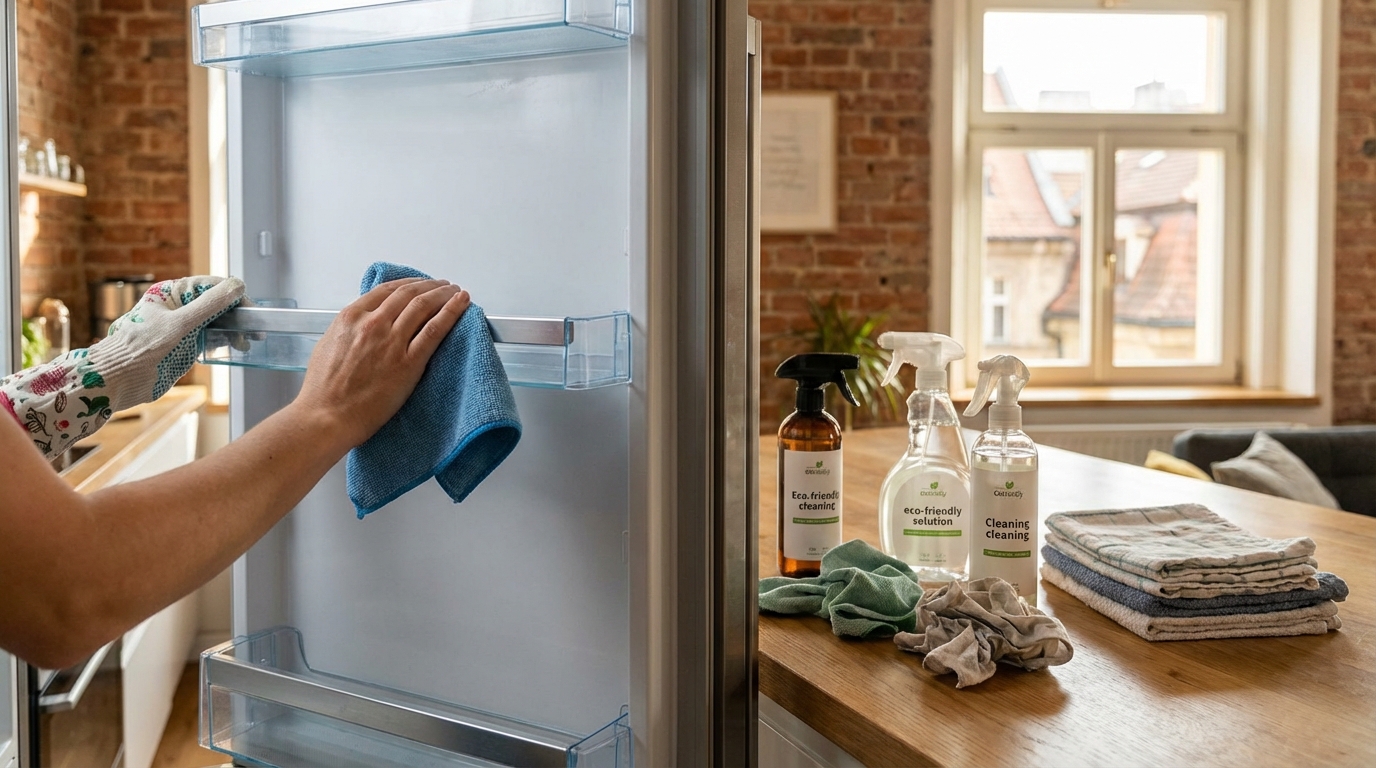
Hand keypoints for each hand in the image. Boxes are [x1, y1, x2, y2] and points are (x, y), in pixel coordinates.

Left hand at [1, 275, 242, 457]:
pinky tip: (233, 347)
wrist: (116, 381)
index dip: (233, 295)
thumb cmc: (140, 351)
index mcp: (170, 294)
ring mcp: (179, 326)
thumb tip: (236, 285)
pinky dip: (222, 341)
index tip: (250, 310)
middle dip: (236, 315)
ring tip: (244, 343)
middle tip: (253, 331)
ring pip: (214, 321)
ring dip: (232, 330)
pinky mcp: (181, 344)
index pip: (209, 286)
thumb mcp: (179, 325)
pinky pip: (208, 336)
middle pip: (215, 303)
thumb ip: (209, 305)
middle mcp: (176, 307)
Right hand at [292, 278, 469, 449]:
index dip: (409, 283)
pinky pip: (435, 330)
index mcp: (351, 317)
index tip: (420, 284)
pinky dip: (451, 313)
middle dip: (430, 286)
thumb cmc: (323, 390)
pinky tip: (462, 304)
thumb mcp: (328, 345)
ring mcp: (392, 342)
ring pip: (424, 306)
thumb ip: (349, 330)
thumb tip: (362, 325)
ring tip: (455, 292)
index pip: (387, 290)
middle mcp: (373, 324)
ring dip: (444, 294)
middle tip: (443, 285)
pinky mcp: (408, 363)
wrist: (326, 416)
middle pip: (409, 294)